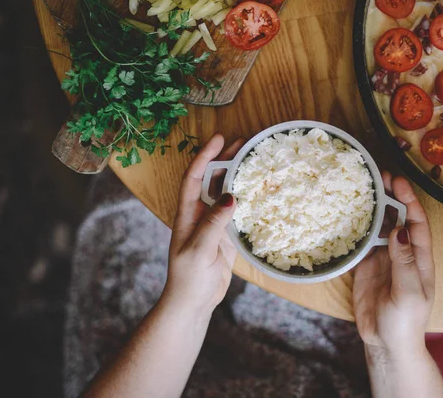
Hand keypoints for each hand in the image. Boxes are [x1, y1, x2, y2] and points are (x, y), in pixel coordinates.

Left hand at [164, 134, 244, 314]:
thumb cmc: (190, 277)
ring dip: (234, 175)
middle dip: (223, 159)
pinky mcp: (224, 236)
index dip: (205, 157)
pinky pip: (235, 211)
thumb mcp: (200, 249)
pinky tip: (256, 189)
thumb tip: (231, 196)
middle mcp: (198, 215)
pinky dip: (244, 197)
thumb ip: (214, 223)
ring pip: (223, 193)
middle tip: (242, 142)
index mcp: (186, 215)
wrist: (194, 301)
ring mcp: (212, 224)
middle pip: (210, 180)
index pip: (194, 178)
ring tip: (250, 158)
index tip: (219, 140)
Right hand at [353, 172, 434, 357]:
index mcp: (420, 258)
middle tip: (379, 176)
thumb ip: (404, 262)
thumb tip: (398, 230)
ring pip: (380, 226)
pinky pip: (363, 241)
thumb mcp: (409, 293)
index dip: (409, 201)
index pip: (417, 223)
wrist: (386, 344)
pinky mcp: (366, 266)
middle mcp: (403, 253)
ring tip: (364, 189)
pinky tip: (350, 213)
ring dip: (375, 208)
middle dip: (392, 197)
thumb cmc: (405, 322)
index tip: (398, 182)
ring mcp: (384, 259)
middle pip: (399, 218)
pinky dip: (358, 226)